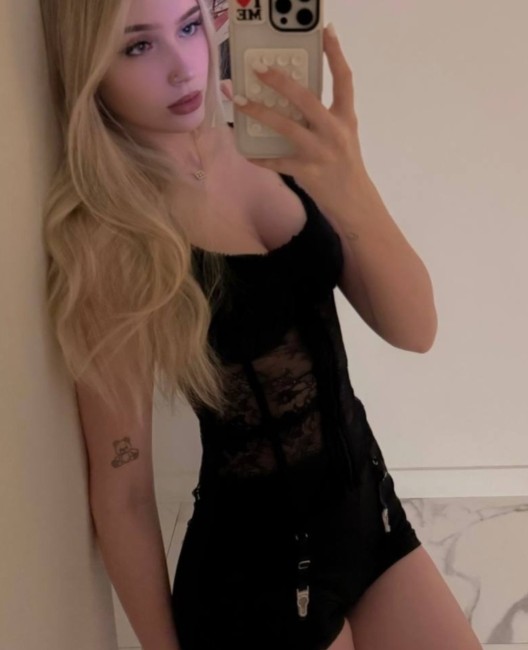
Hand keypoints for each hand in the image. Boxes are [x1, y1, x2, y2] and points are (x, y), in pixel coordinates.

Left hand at [231, 24, 369, 216]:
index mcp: (346, 118)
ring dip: (259, 112)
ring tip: (240, 101)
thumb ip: (325, 119)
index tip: (325, 31)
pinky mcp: (307, 172)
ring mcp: (320, 152)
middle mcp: (335, 131)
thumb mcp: (344, 137)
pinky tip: (246, 152)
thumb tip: (294, 101)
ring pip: (286, 127)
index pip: (344, 79)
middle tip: (259, 69)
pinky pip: (277, 162)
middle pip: (306, 98)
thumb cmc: (346, 168)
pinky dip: (260, 157)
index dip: (335, 53)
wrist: (356, 204)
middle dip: (280, 81)